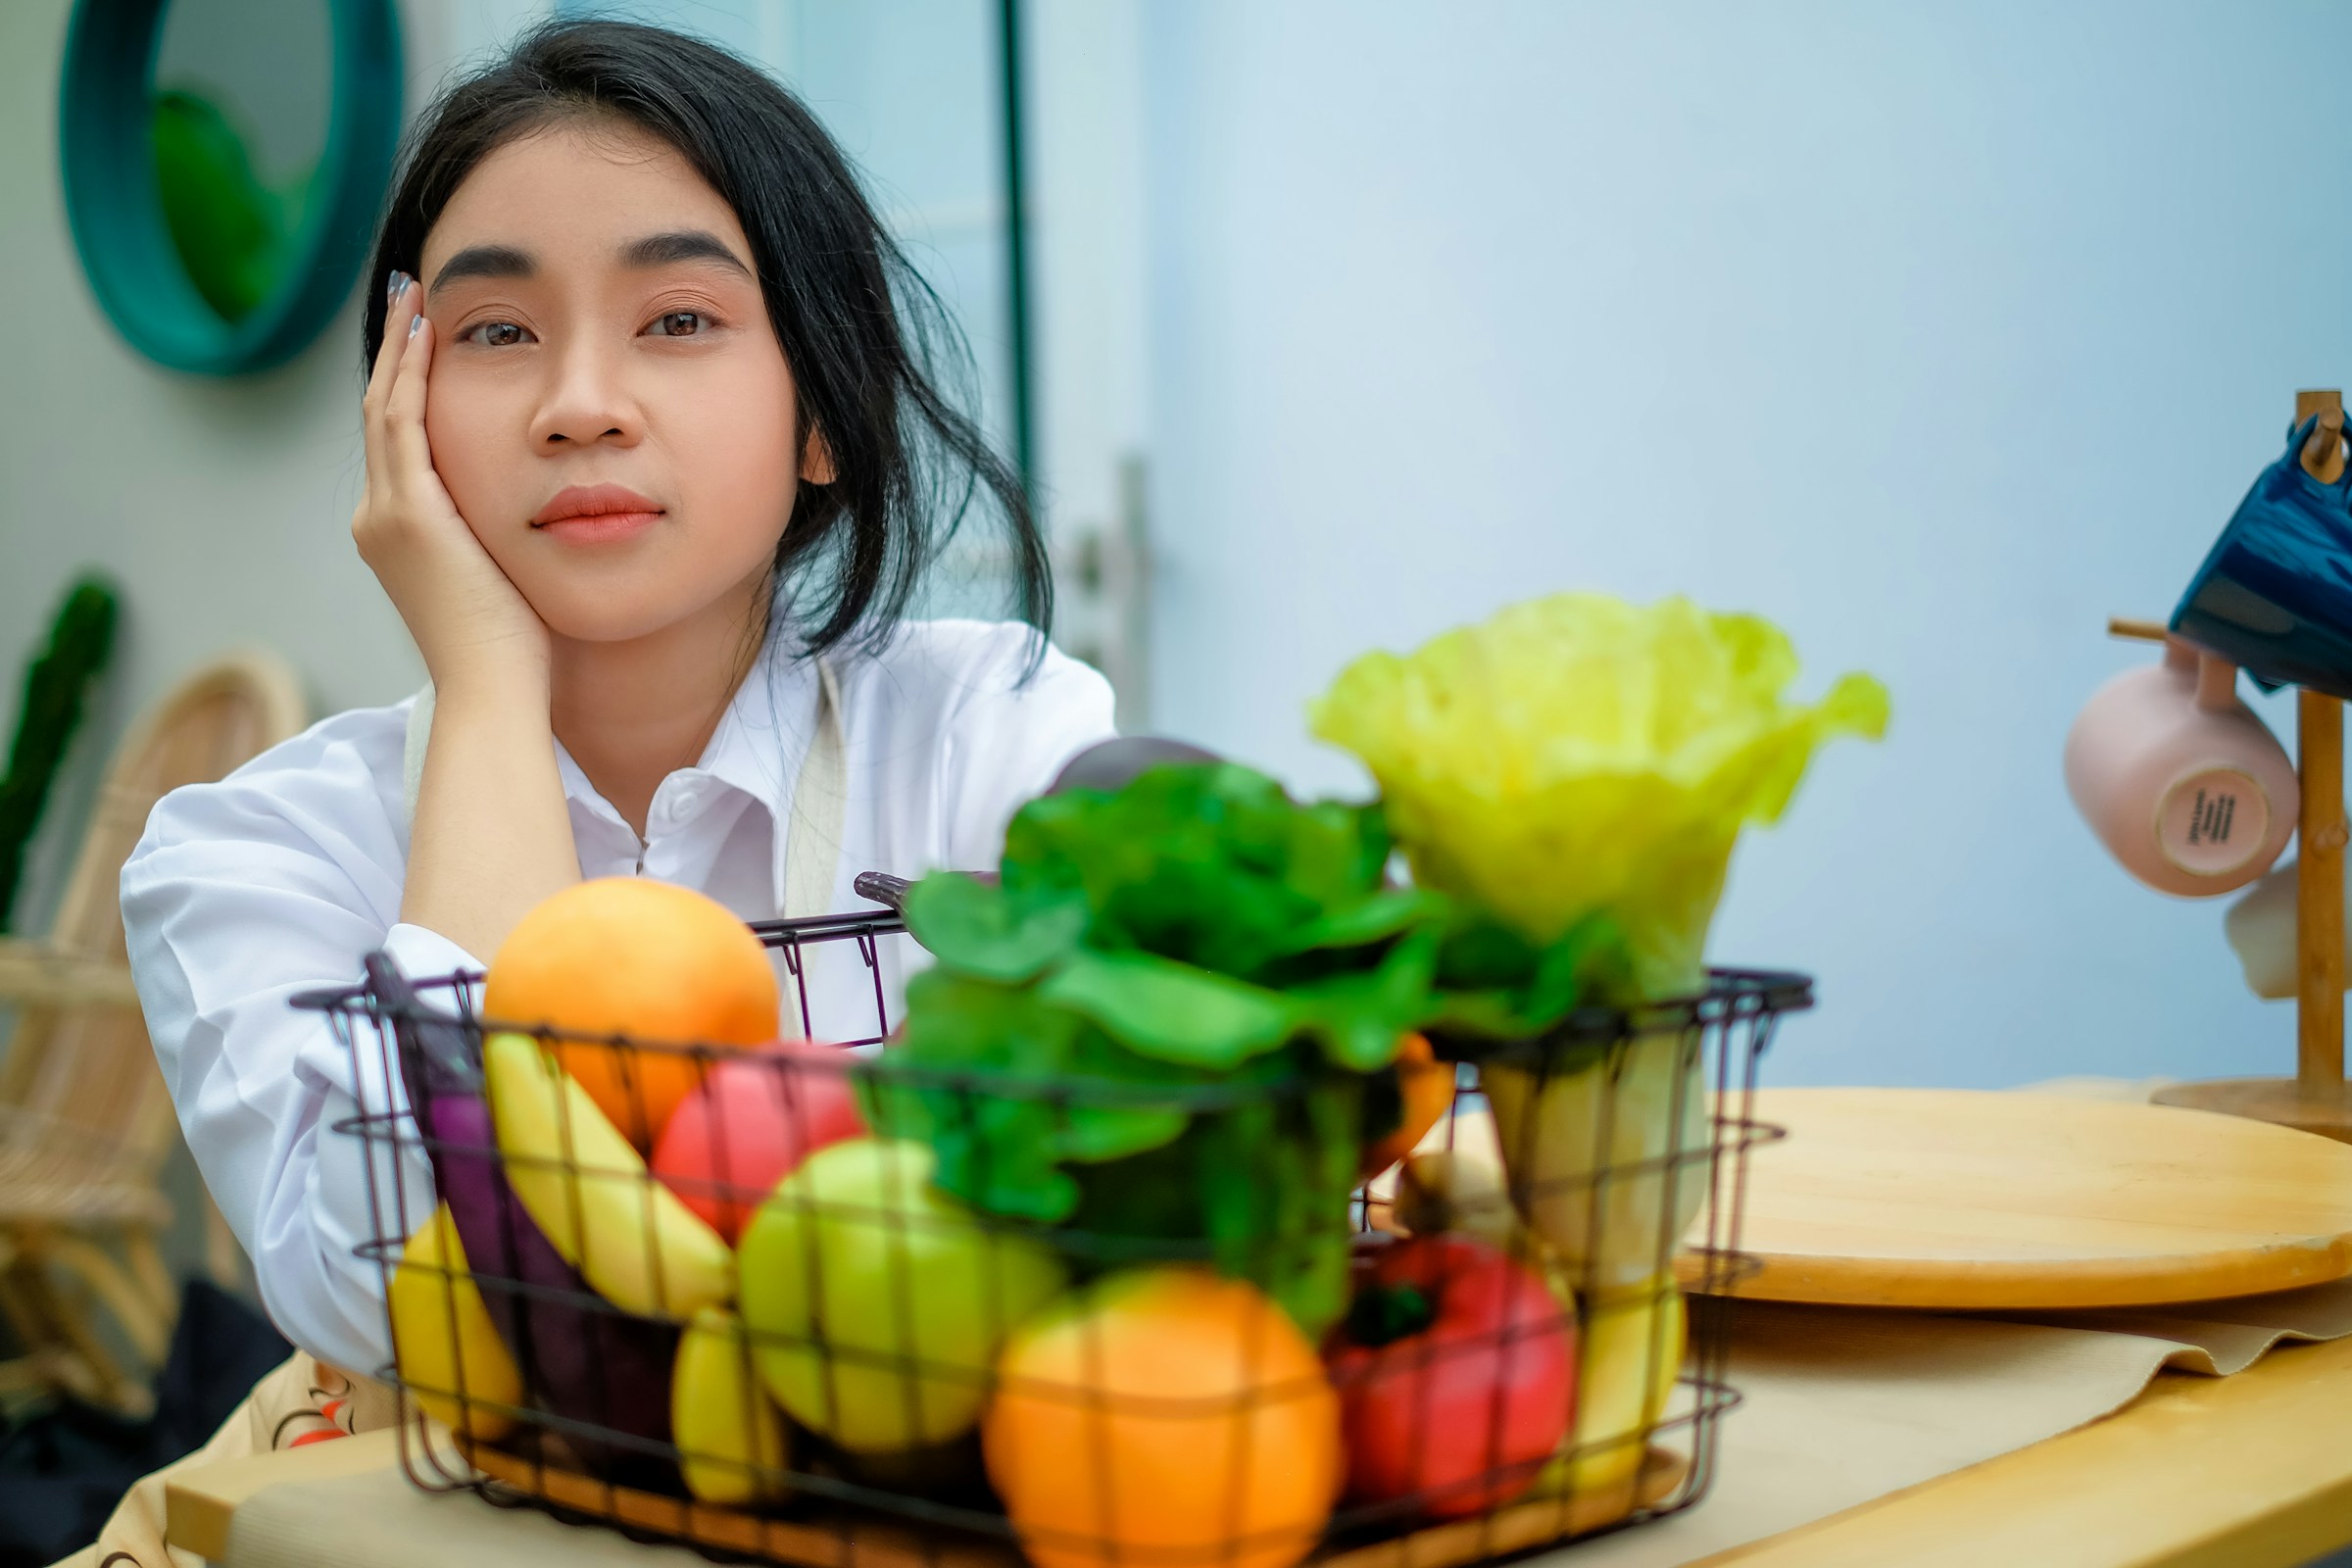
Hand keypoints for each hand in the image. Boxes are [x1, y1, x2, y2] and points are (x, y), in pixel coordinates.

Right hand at [355, 274, 548, 699]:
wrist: (494, 688)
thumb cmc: (515, 651)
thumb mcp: (502, 574)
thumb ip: (500, 535)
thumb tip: (538, 506)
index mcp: (399, 534)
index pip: (399, 443)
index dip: (407, 387)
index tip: (425, 340)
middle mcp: (378, 518)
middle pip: (381, 414)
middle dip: (395, 352)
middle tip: (408, 296)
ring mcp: (386, 515)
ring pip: (385, 408)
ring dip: (400, 348)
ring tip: (414, 296)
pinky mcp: (408, 513)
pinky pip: (404, 421)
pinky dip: (411, 373)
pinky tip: (428, 334)